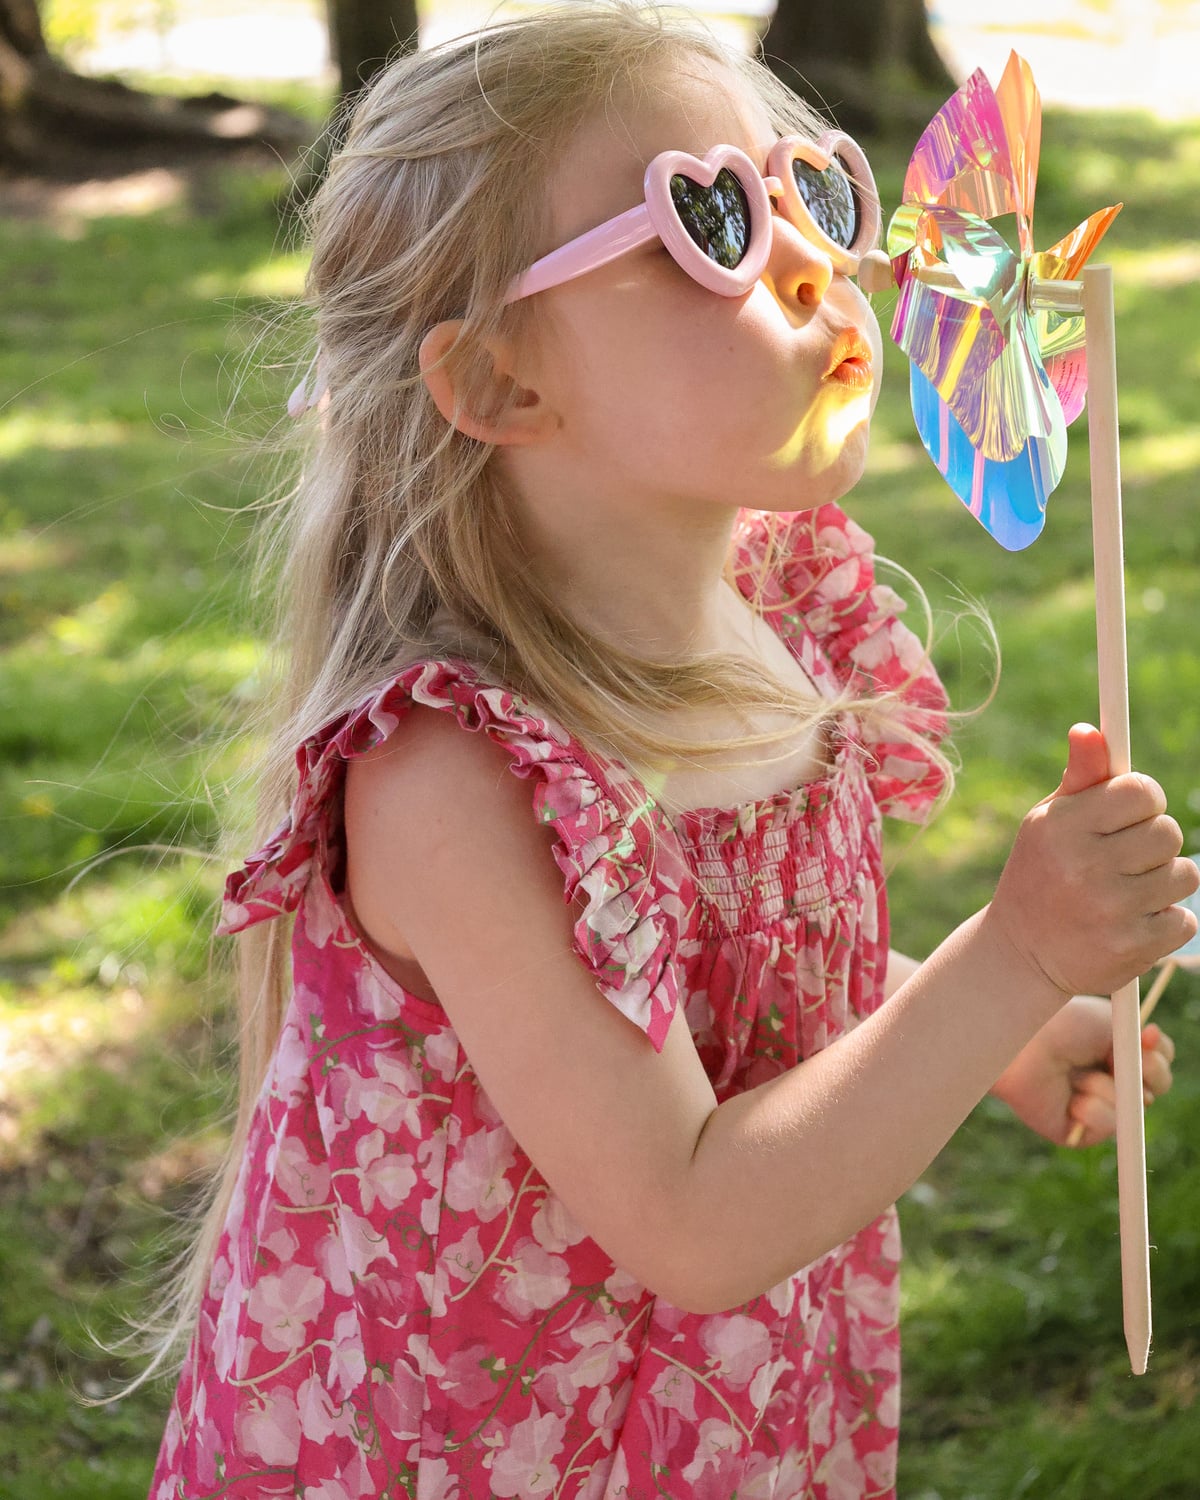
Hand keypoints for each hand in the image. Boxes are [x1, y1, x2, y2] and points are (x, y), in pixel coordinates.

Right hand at [985, 724, 1197, 1001]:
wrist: (1019, 954)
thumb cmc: (1041, 873)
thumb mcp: (1049, 822)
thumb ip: (1080, 778)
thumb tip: (1089, 730)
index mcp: (1062, 826)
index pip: (1141, 792)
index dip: (1145, 800)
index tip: (1132, 814)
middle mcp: (1083, 865)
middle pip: (1168, 832)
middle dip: (1154, 844)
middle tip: (1125, 859)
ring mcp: (1109, 909)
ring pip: (1184, 875)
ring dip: (1163, 883)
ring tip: (1126, 893)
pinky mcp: (1131, 947)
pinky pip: (1185, 919)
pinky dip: (1166, 921)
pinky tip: (1130, 922)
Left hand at [992, 994, 1175, 1146]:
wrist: (1021, 1046)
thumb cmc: (1060, 1027)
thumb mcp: (1109, 1025)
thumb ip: (1139, 1040)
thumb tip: (1155, 1040)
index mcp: (1113, 1050)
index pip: (1157, 1060)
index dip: (1157, 1054)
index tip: (1146, 1036)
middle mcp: (1106, 1078)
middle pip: (1155, 1088)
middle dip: (1145, 1074)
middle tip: (1116, 1060)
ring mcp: (1093, 1105)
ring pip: (1132, 1110)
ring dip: (1107, 1088)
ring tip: (1075, 1074)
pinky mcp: (1076, 1131)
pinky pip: (1106, 1127)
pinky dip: (1092, 1109)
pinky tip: (1070, 1098)